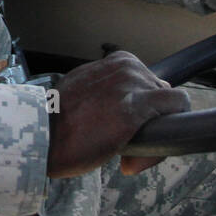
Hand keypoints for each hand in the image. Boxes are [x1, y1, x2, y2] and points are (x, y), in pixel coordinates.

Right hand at [47, 51, 190, 178]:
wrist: (40, 133)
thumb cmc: (59, 118)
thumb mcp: (86, 89)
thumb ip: (110, 90)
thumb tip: (127, 103)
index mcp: (118, 60)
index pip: (150, 83)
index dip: (143, 109)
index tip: (126, 129)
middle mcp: (129, 66)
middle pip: (161, 95)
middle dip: (149, 120)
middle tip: (122, 143)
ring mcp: (135, 84)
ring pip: (171, 106)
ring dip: (154, 131)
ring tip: (123, 150)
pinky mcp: (138, 106)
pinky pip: (176, 110)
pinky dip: (167, 134)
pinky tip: (137, 155)